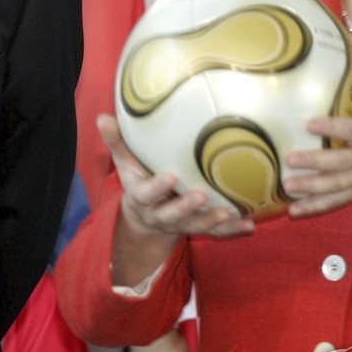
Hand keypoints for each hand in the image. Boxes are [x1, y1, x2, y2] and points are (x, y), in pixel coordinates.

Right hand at [99, 113, 254, 240]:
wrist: (145, 219)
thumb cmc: (138, 180)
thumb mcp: (125, 164)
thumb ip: (117, 142)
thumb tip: (102, 117)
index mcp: (142, 198)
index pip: (146, 194)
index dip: (157, 188)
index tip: (169, 176)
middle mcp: (161, 214)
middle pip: (172, 215)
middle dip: (186, 208)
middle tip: (202, 196)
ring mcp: (180, 224)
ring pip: (195, 227)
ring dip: (212, 222)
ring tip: (229, 213)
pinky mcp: (197, 229)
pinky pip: (216, 234)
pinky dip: (232, 231)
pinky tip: (249, 225)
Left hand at [282, 45, 351, 218]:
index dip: (332, 126)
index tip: (310, 122)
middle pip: (339, 163)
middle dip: (315, 162)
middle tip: (290, 159)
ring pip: (335, 186)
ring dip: (310, 188)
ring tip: (287, 187)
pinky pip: (336, 202)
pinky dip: (315, 207)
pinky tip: (294, 212)